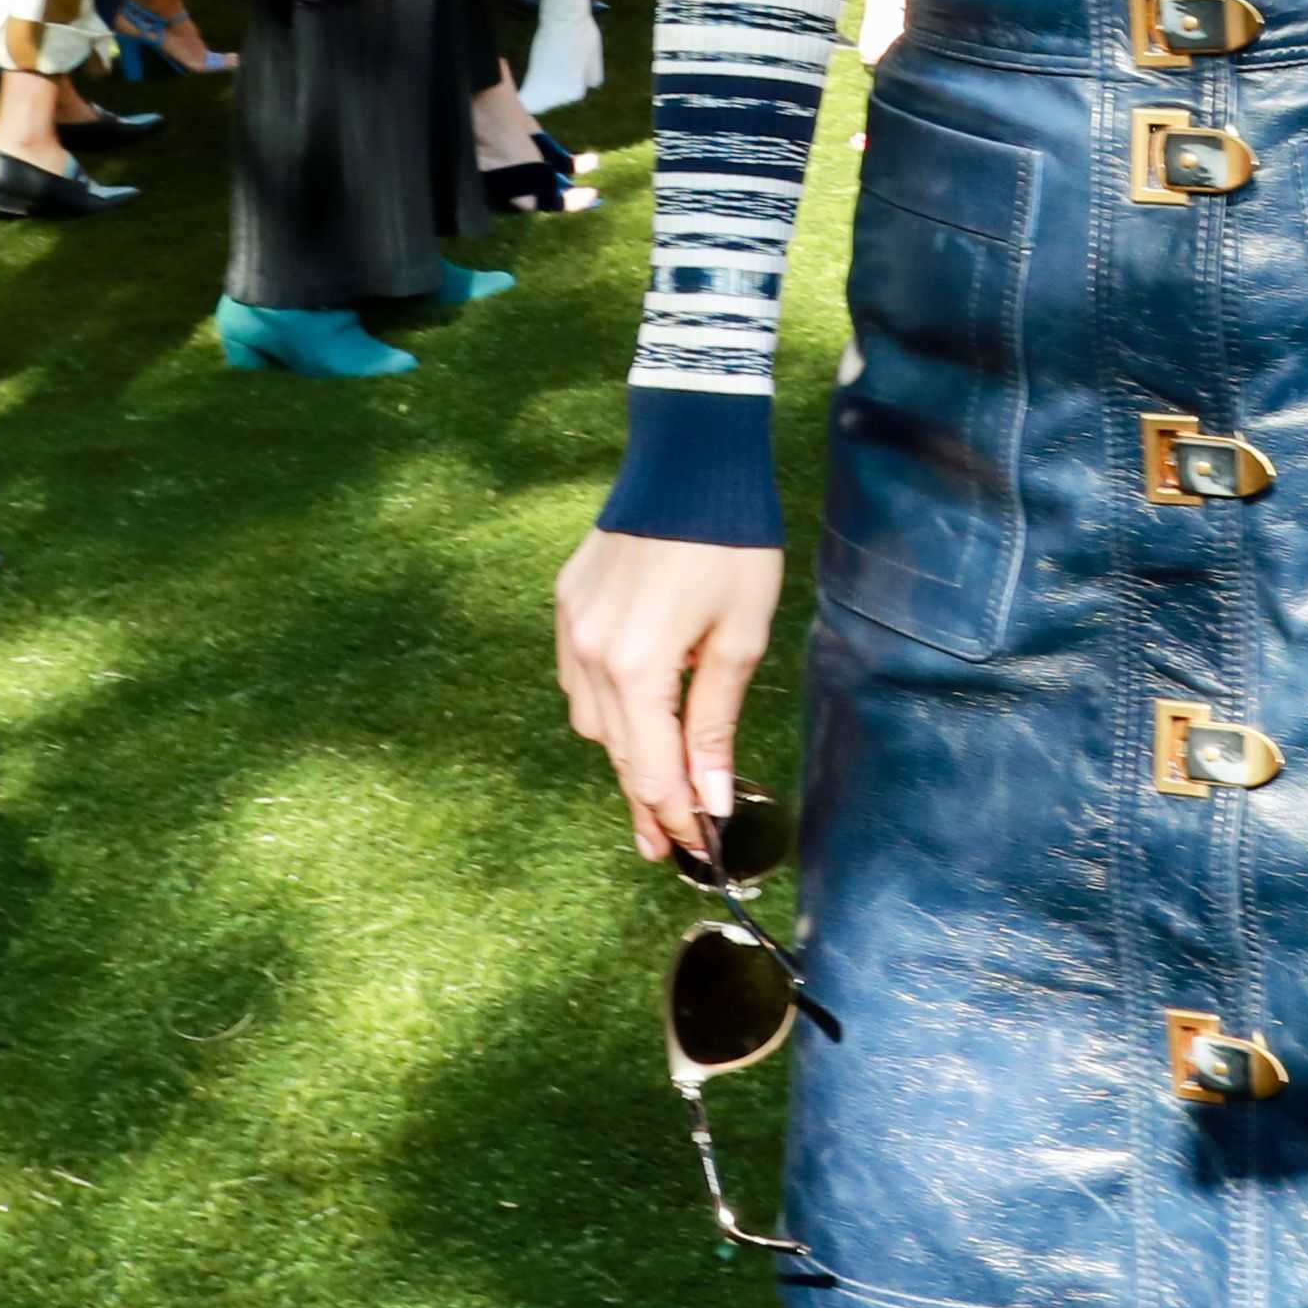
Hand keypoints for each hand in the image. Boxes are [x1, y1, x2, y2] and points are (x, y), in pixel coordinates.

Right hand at [555, 530, 784, 860]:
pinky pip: (580, 674)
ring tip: (660, 774)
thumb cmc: (731, 542)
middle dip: (650, 794)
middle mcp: (590, 653)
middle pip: (617, 751)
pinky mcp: (567, 601)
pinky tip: (635, 707)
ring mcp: (571, 626)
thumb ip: (715, 723)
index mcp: (637, 668)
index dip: (673, 818)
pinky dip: (608, 702)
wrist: (691, 457)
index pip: (650, 771)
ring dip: (627, 747)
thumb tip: (708, 799)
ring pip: (592, 718)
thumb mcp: (740, 636)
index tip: (695, 849)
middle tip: (675, 834)